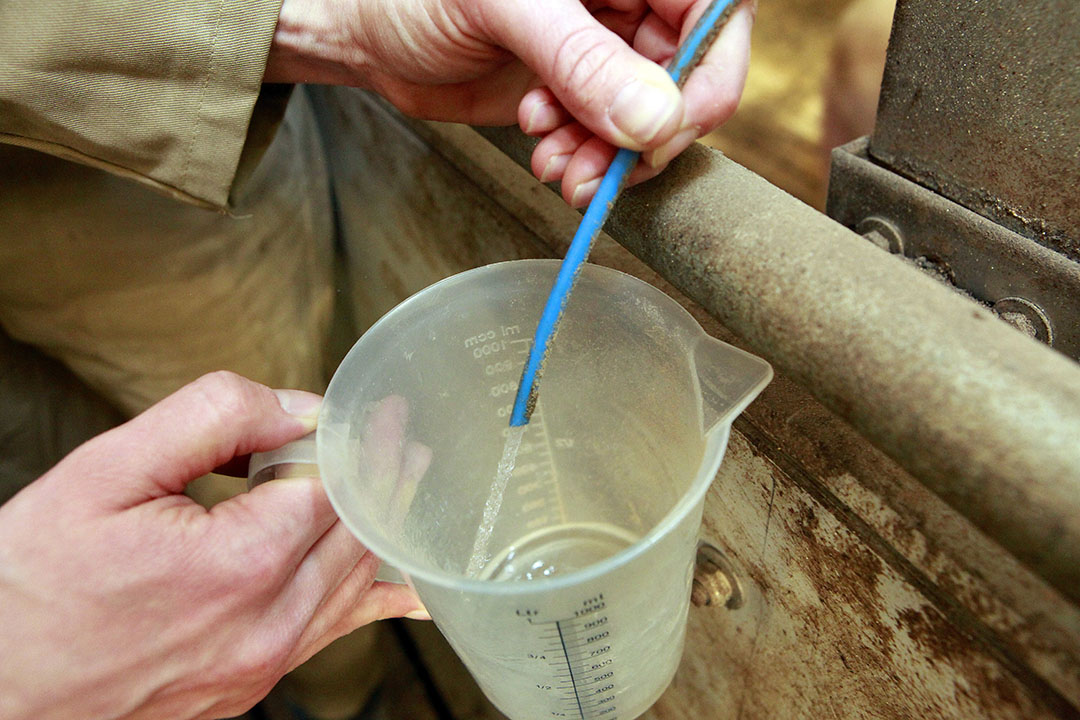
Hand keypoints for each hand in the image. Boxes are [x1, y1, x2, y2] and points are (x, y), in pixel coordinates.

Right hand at [0, 372, 426, 719]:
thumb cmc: (30, 586)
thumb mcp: (105, 474)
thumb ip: (211, 421)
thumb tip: (293, 408)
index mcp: (240, 563)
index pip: (340, 488)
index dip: (364, 445)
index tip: (384, 414)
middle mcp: (266, 623)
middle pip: (356, 536)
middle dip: (385, 480)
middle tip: (403, 440)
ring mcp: (261, 664)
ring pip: (350, 586)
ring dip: (381, 530)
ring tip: (406, 488)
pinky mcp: (247, 686)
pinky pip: (328, 633)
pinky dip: (366, 599)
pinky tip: (403, 593)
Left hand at [266, 0, 753, 205]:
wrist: (368, 32)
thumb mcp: (504, 9)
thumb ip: (581, 61)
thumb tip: (654, 119)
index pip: (715, 10)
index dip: (708, 70)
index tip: (671, 123)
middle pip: (688, 73)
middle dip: (647, 132)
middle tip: (605, 167)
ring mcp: (606, 46)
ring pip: (650, 116)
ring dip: (612, 155)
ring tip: (559, 165)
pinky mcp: (580, 91)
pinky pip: (611, 137)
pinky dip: (588, 157)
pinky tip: (545, 149)